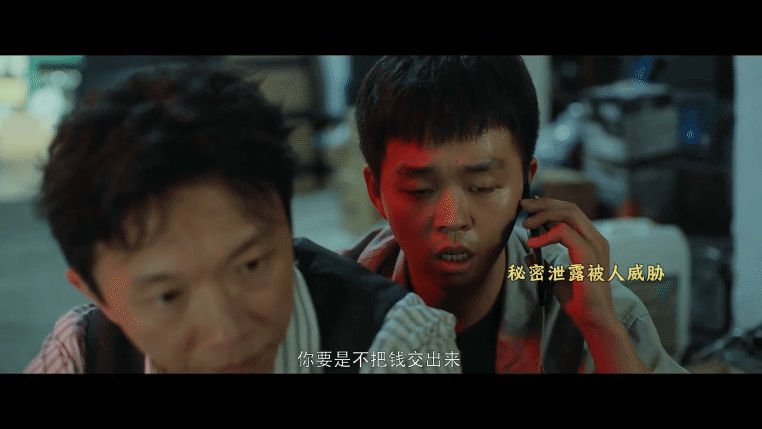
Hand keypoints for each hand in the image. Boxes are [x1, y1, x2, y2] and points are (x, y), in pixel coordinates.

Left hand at [520, 197, 617, 331]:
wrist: (592, 318)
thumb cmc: (578, 299)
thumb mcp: (554, 277)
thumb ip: (542, 263)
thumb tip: (528, 253)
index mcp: (591, 241)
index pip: (571, 212)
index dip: (549, 205)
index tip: (529, 207)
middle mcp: (595, 238)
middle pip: (570, 207)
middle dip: (544, 204)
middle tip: (523, 205)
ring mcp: (595, 245)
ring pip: (569, 213)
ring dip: (543, 214)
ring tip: (525, 222)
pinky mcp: (589, 254)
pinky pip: (565, 233)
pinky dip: (546, 235)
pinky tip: (532, 243)